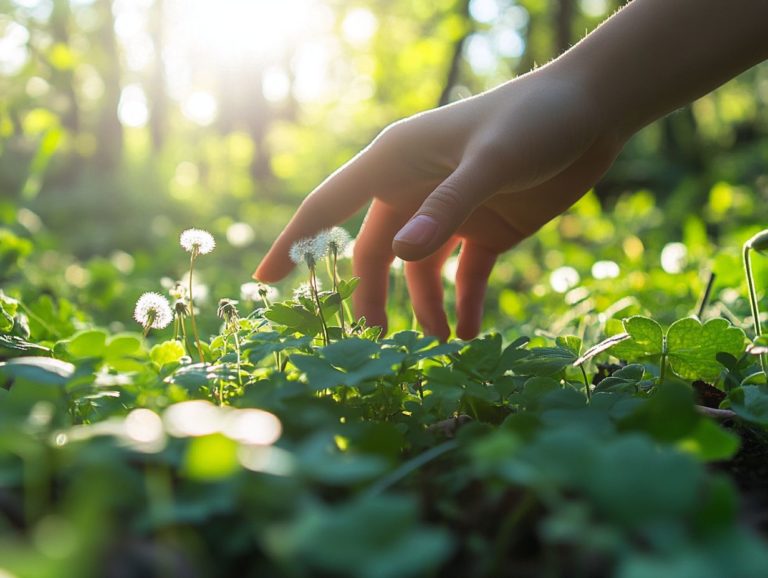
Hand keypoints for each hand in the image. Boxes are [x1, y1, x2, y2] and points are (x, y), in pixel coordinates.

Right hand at [255, 65, 624, 339]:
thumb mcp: (492, 161)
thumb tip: (402, 255)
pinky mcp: (485, 229)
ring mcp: (450, 211)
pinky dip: (464, 304)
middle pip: (375, 253)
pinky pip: (465, 276)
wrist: (595, 110)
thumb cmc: (536, 119)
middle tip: (374, 344)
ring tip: (439, 346)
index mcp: (396, 162)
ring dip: (423, 309)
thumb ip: (448, 207)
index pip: (329, 206)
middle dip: (372, 297)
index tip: (266, 281)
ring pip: (419, 272)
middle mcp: (415, 188)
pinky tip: (469, 333)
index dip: (295, 242)